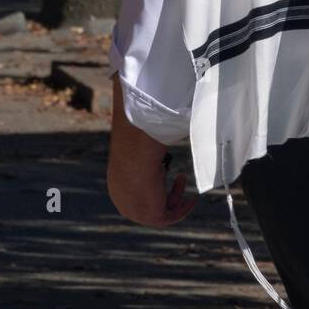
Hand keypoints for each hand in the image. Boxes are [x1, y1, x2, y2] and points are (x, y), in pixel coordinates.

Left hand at [107, 74, 197, 225]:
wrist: (134, 149)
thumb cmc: (134, 140)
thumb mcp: (136, 136)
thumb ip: (140, 126)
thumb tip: (133, 90)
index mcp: (117, 181)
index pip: (135, 190)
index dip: (155, 184)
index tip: (168, 172)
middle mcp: (122, 198)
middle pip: (149, 204)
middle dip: (166, 194)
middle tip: (179, 178)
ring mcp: (135, 210)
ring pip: (161, 212)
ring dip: (175, 199)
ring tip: (182, 179)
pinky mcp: (150, 215)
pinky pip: (169, 218)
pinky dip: (182, 209)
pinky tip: (191, 198)